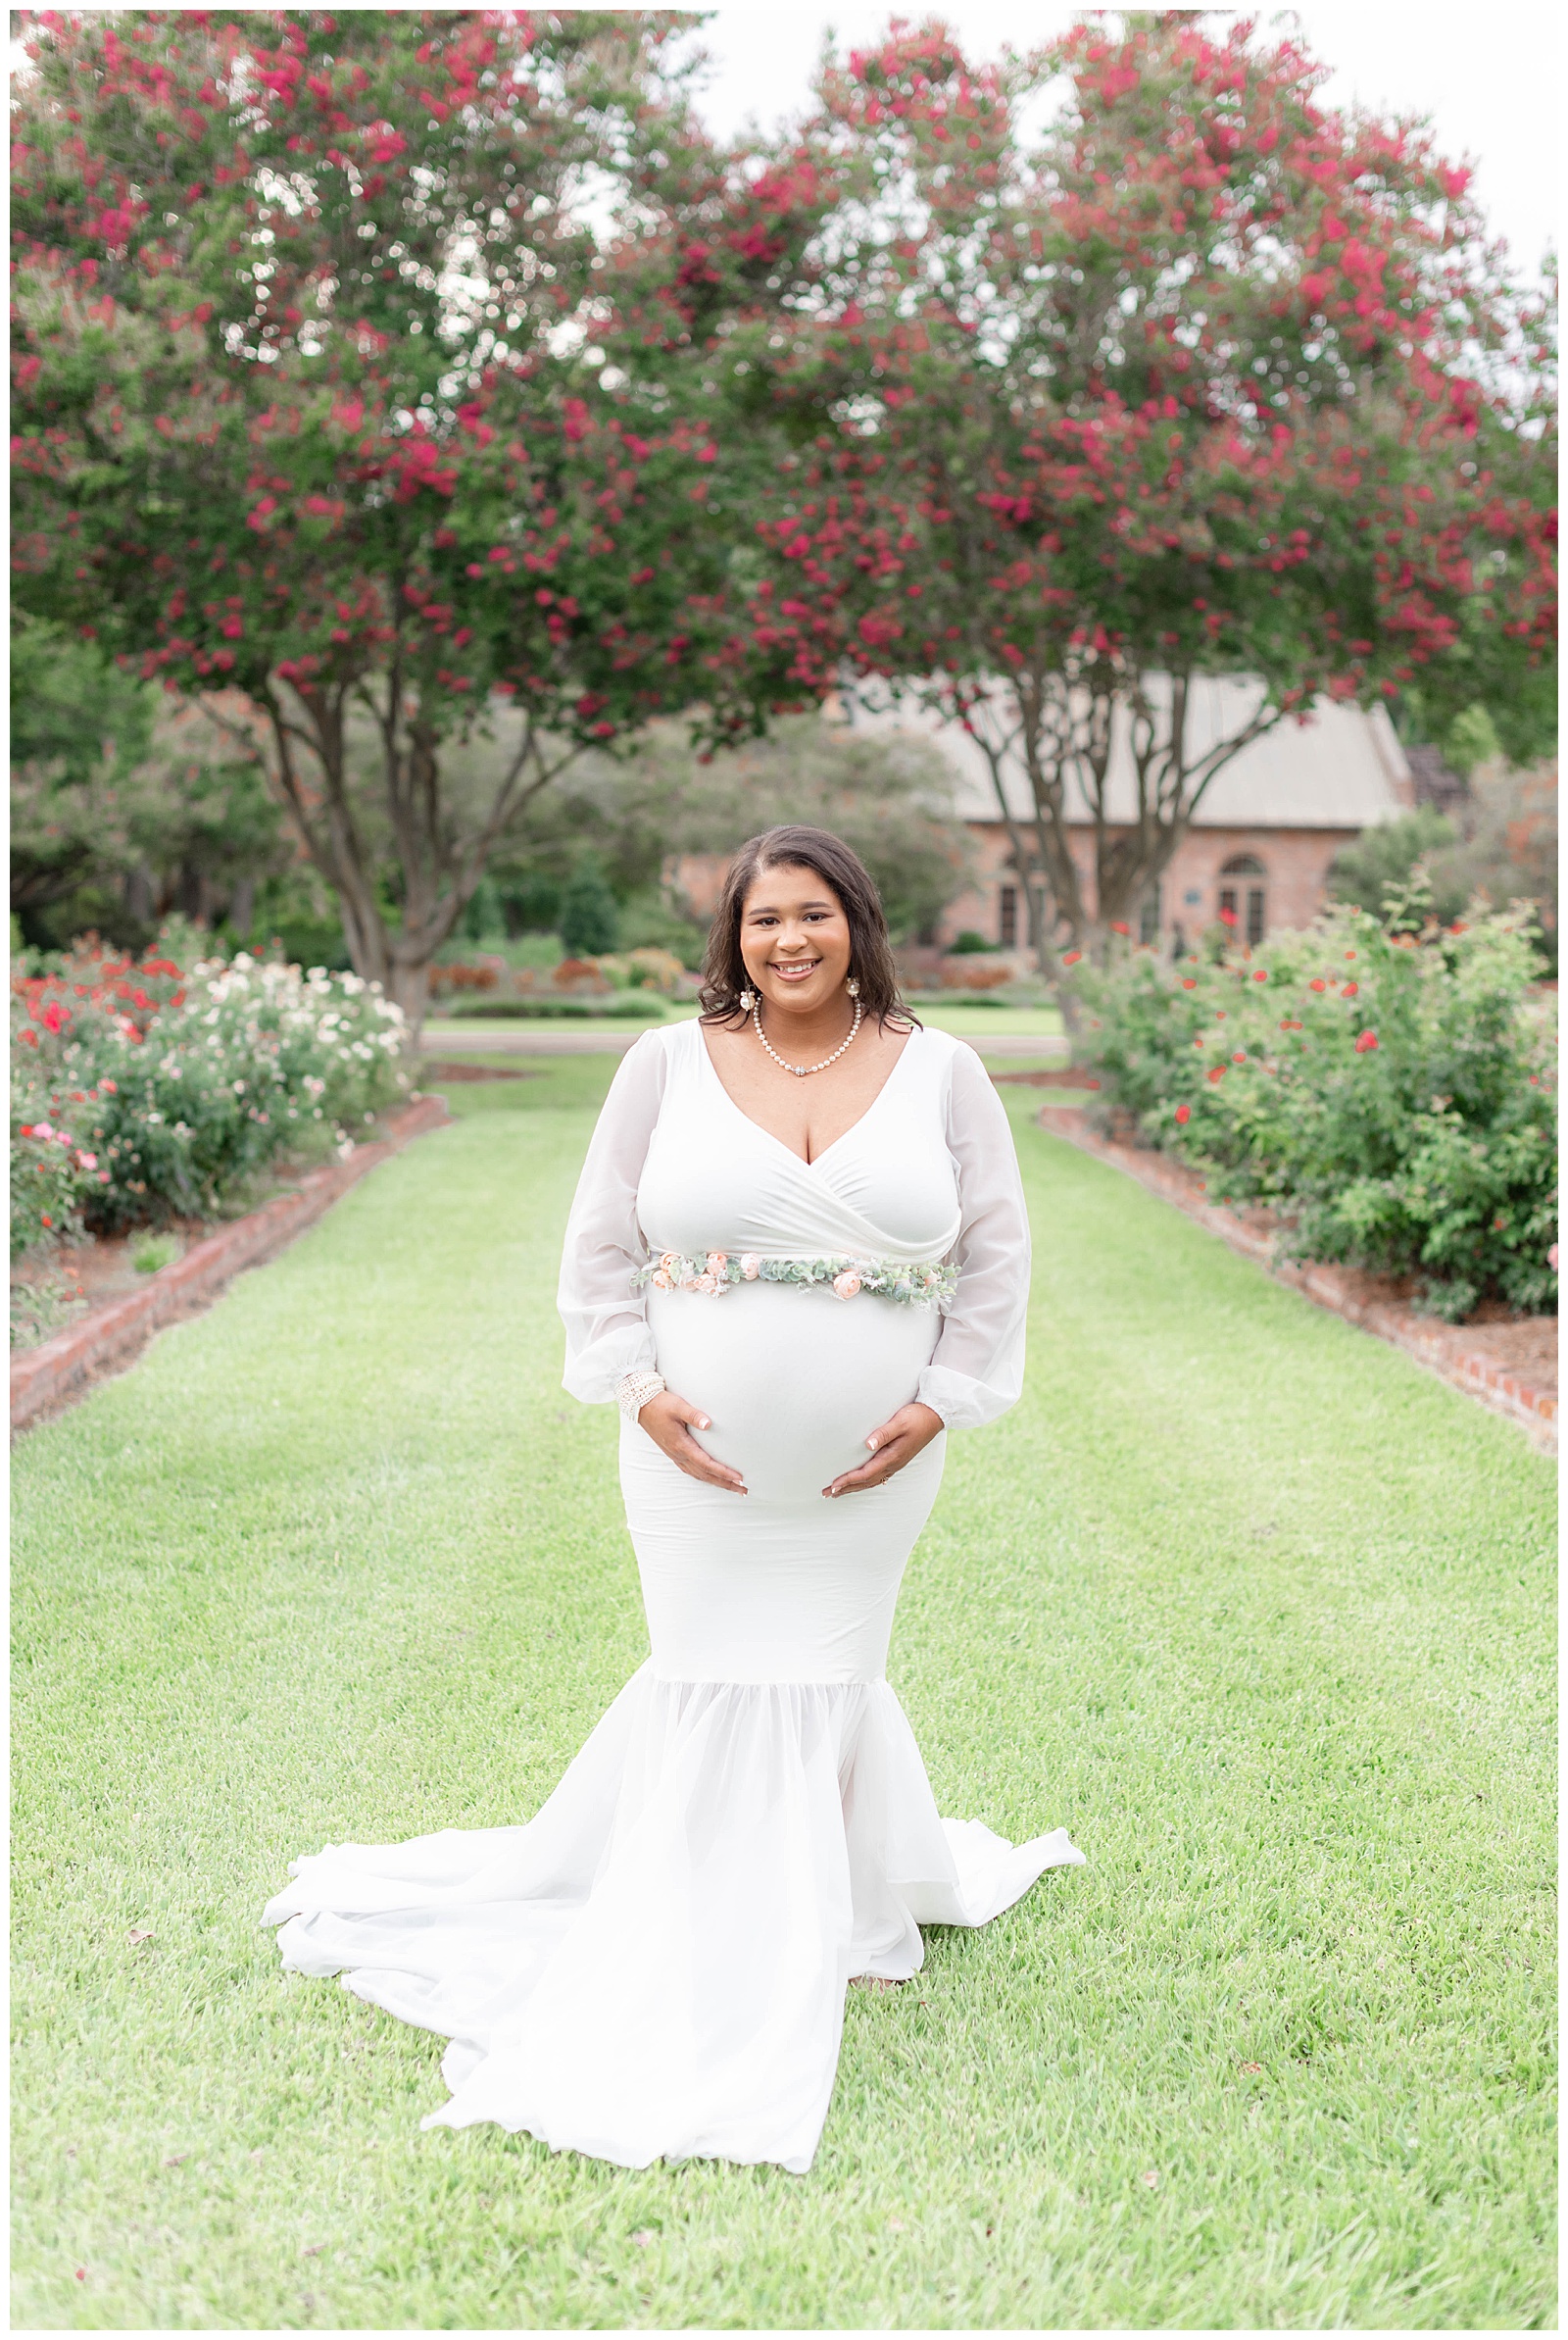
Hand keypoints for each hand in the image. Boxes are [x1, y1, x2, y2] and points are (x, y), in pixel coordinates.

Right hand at [636, 1387, 746, 1494]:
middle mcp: (678, 1454)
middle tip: (744, 1491)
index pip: (707, 1464)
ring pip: (699, 1475)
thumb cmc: (661, 1404)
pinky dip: (705, 1477)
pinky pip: (691, 1471)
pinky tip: (712, 1478)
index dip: (723, 1472)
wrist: (642, 1406)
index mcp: (681, 1445)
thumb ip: (694, 1415)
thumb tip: (708, 1423)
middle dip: (725, 1484)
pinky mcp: (674, 1453)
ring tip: (733, 1487)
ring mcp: (675, 1455)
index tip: (739, 1478)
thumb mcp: (678, 1406)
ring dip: (716, 1483)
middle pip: (705, 1475)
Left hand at [824, 1401, 943, 1497]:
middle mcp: (894, 1464)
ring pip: (872, 1481)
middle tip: (827, 1494)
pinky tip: (860, 1483)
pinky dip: (866, 1483)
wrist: (936, 1416)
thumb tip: (868, 1444)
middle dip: (846, 1488)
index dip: (848, 1481)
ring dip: (854, 1487)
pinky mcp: (898, 1459)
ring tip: (838, 1492)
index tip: (833, 1486)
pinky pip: (879, 1477)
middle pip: (866, 1482)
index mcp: (892, 1456)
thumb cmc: (917, 1416)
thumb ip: (883, 1433)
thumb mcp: (900, 1421)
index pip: (865, 1473)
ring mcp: (897, 1463)